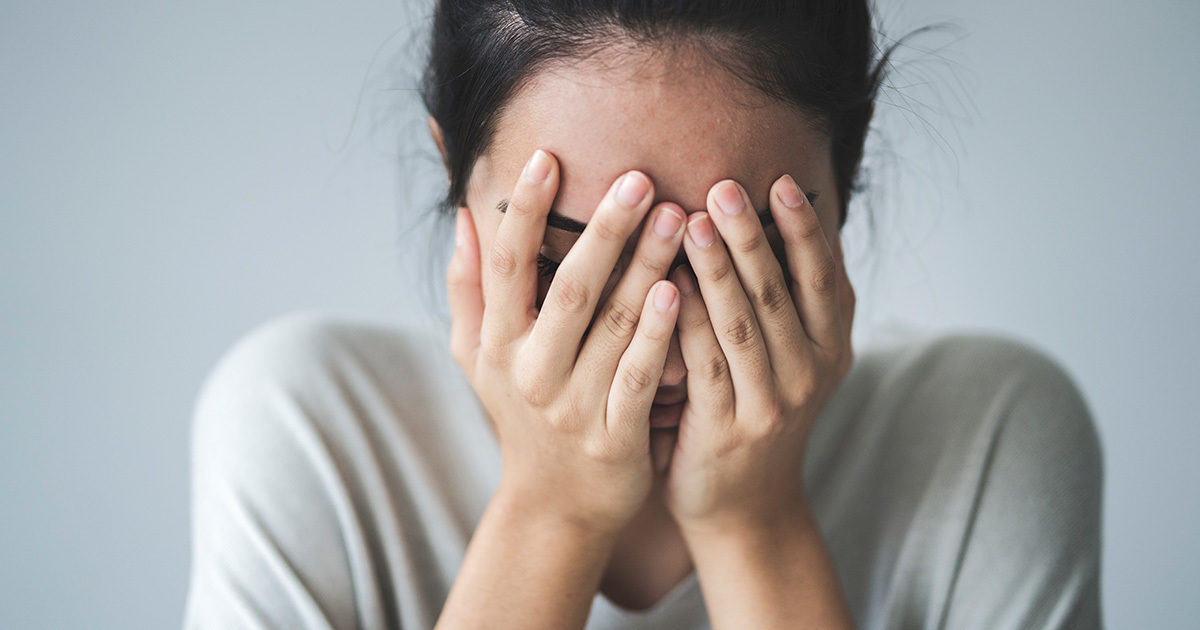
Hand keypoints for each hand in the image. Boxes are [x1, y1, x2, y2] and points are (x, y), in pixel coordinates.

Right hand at [446, 149, 688, 535]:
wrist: (554, 506)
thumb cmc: (520, 417)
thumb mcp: (477, 358)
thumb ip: (468, 288)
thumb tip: (463, 217)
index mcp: (497, 345)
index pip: (506, 266)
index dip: (523, 211)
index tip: (547, 157)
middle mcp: (530, 372)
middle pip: (569, 290)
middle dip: (604, 230)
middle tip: (640, 178)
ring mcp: (573, 406)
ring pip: (612, 328)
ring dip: (645, 269)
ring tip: (678, 218)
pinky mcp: (614, 436)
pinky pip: (639, 378)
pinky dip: (657, 336)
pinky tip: (677, 293)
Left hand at [662, 175, 855, 534]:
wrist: (746, 508)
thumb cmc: (757, 415)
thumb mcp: (791, 362)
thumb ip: (787, 304)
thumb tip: (769, 222)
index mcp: (831, 348)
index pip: (823, 277)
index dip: (804, 229)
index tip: (781, 180)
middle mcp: (810, 374)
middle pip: (779, 292)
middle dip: (752, 235)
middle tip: (724, 187)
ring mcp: (771, 405)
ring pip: (742, 324)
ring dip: (717, 269)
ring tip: (691, 220)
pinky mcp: (728, 429)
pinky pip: (705, 365)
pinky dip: (686, 322)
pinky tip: (665, 285)